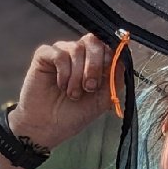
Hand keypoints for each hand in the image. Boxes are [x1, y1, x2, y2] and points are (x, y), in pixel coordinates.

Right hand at [10, 33, 117, 149]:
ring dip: (77, 75)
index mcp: (95, 62)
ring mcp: (61, 52)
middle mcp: (79, 54)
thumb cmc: (73, 114)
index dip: (111, 55)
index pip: (108, 45)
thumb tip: (123, 58)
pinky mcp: (44, 55)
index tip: (107, 73)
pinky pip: (59, 54)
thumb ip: (114, 79)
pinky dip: (63, 72)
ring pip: (76, 49)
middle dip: (95, 66)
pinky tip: (61, 85)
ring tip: (72, 93)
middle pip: (93, 41)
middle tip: (90, 87)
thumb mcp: (102, 99)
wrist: (48, 127)